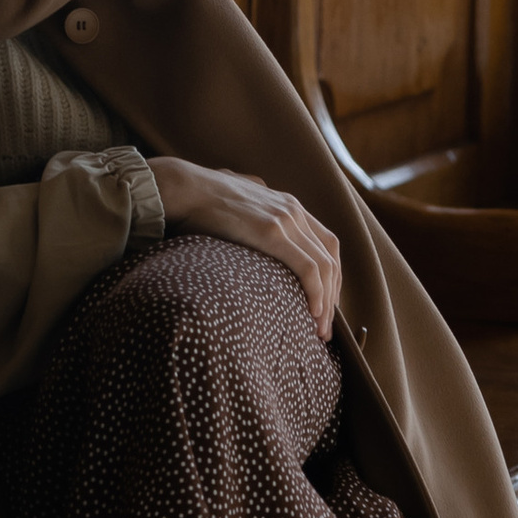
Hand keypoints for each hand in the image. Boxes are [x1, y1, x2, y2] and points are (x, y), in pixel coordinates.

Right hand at [145, 159, 340, 341]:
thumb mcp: (237, 201)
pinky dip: (316, 292)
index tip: (325, 304)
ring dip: (327, 302)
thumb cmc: (201, 198)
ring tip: (319, 330)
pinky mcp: (272, 232)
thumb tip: (248, 210)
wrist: (184, 187)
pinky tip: (313, 313)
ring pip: (324, 266)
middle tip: (324, 326)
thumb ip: (252, 207)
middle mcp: (293, 210)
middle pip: (330, 256)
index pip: (325, 244)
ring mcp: (285, 219)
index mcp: (287, 204)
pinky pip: (308, 268)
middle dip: (332, 294)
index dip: (331, 275)